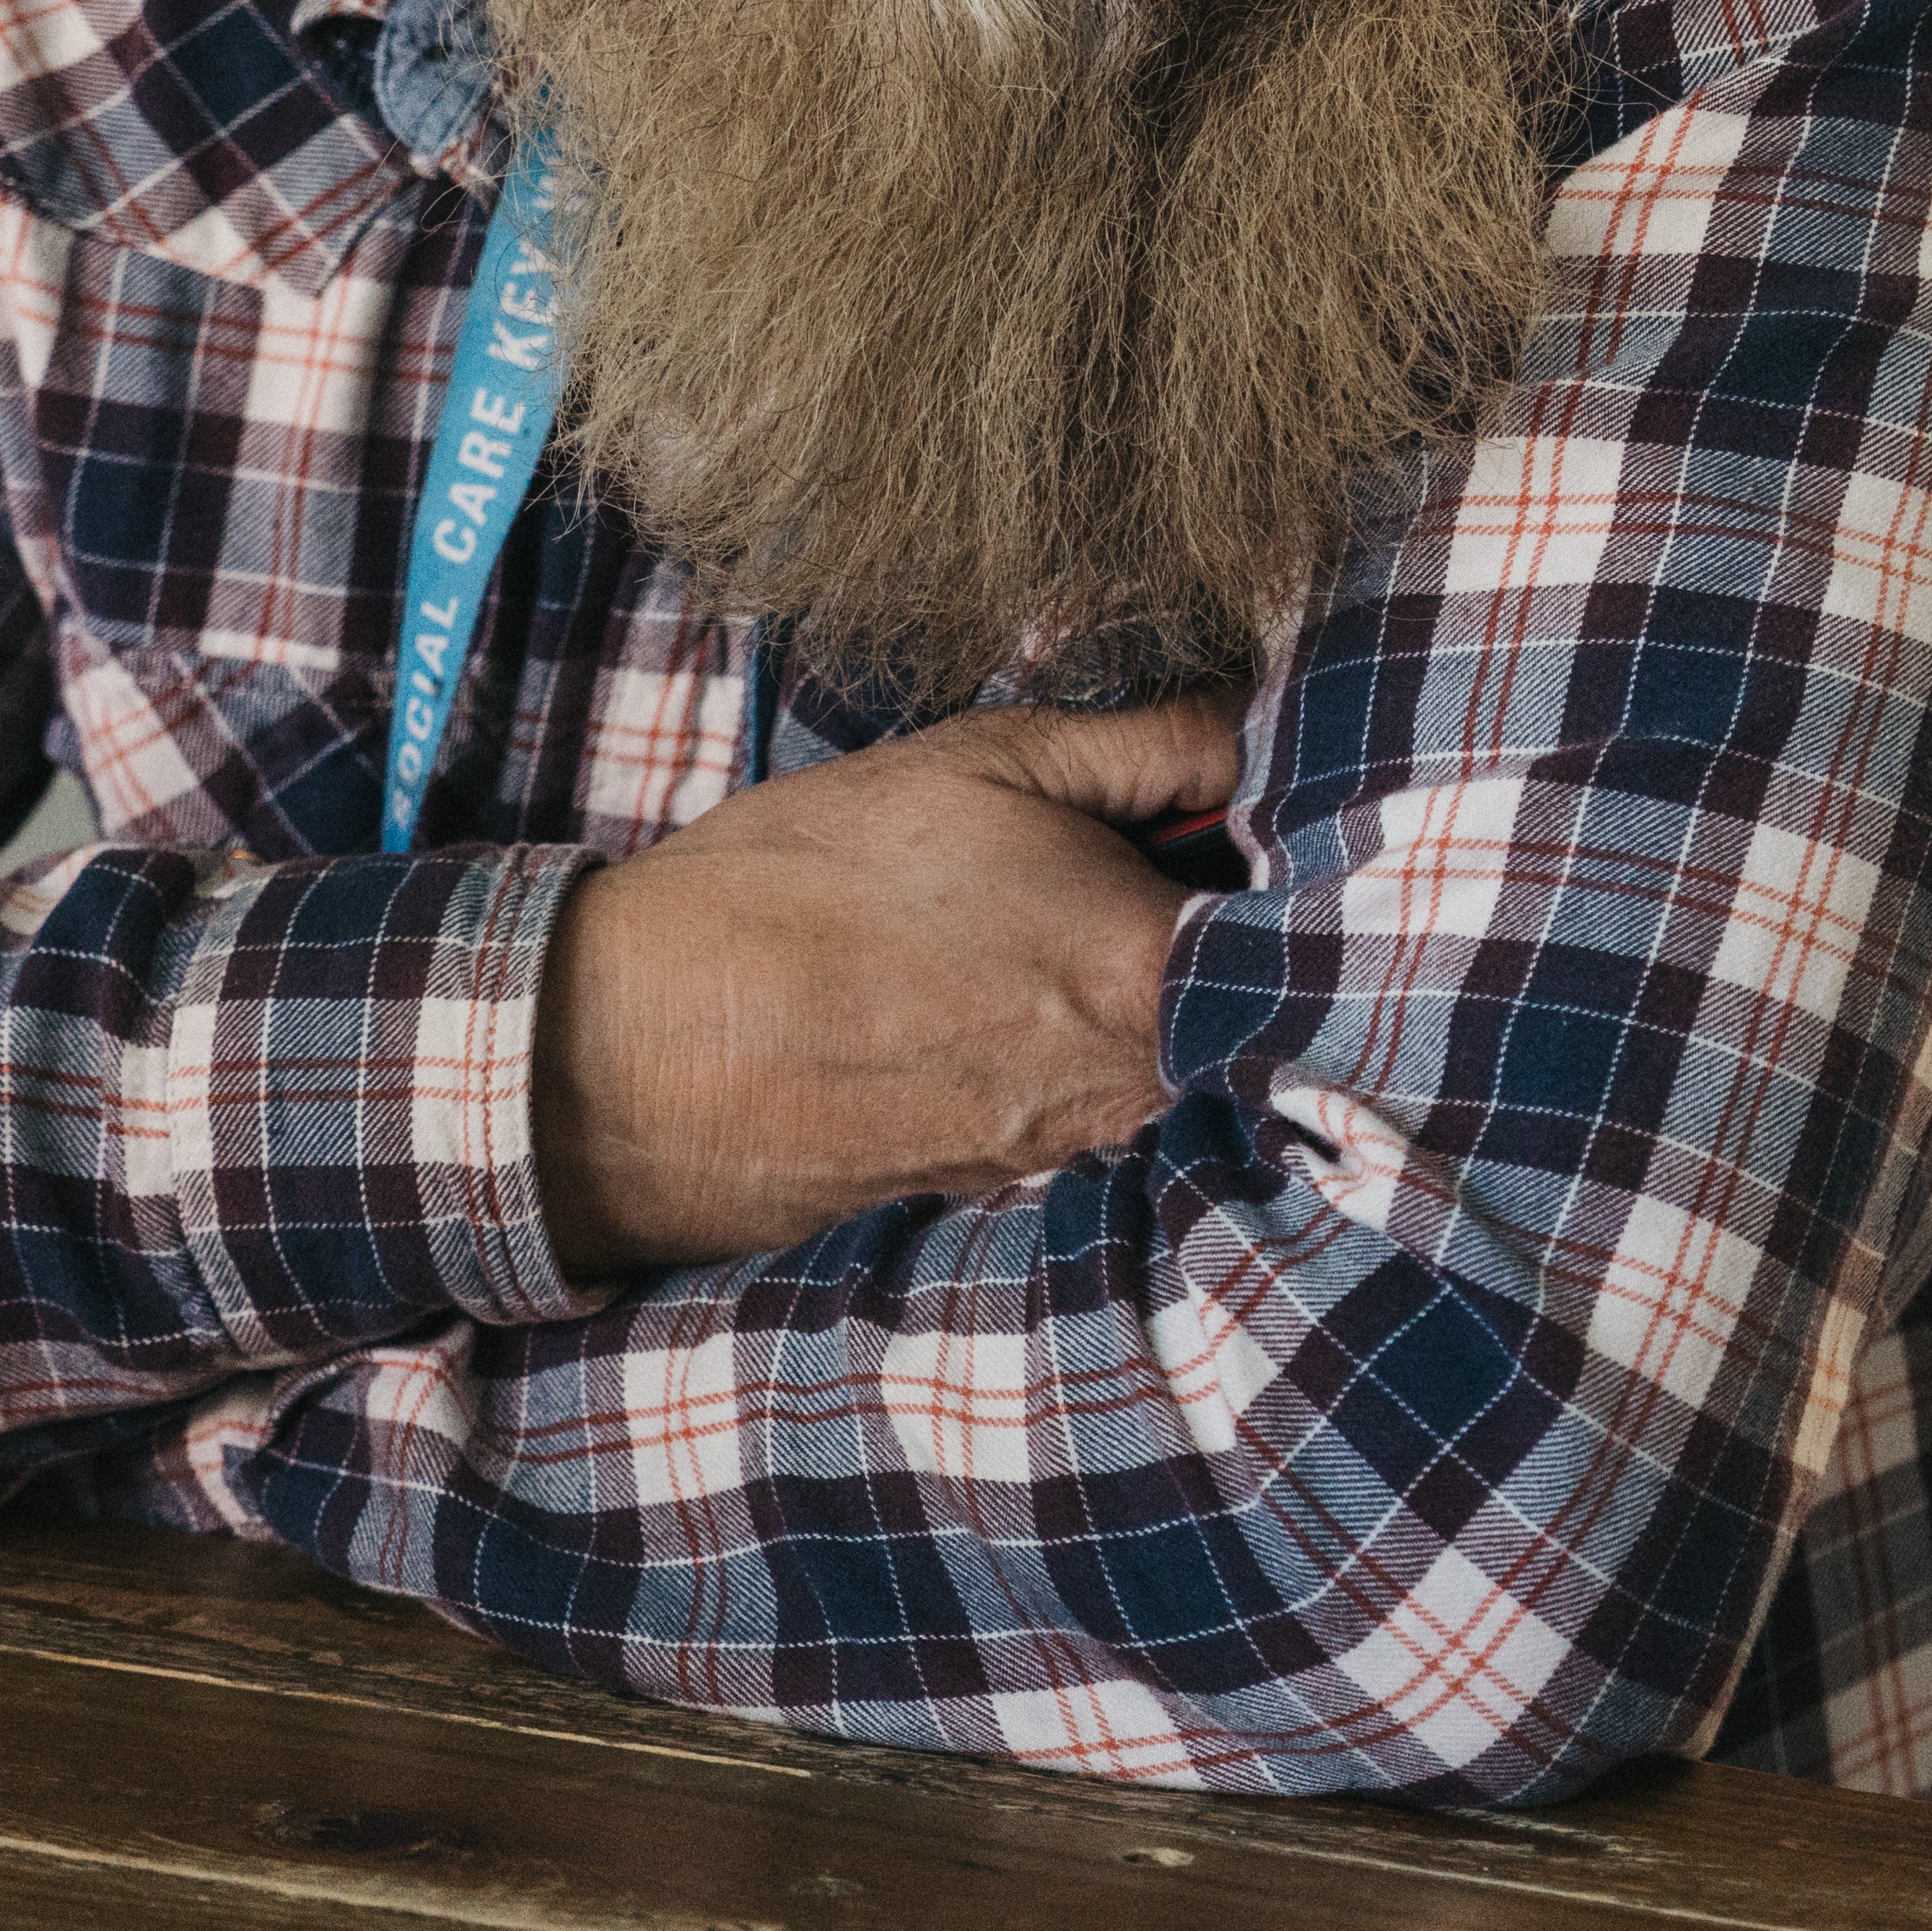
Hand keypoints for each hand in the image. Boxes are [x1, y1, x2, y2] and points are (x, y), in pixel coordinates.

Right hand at [521, 698, 1240, 1281]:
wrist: (635, 1051)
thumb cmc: (801, 885)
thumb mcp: (978, 759)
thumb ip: (1146, 746)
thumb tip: (1246, 739)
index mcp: (1143, 966)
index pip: (1296, 932)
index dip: (1291, 876)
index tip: (1248, 838)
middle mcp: (1130, 1082)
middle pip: (1238, 1007)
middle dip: (1213, 941)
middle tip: (1155, 873)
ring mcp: (1066, 1152)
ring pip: (1160, 1064)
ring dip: (1134, 1005)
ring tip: (1039, 941)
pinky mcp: (999, 1191)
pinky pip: (1079, 1114)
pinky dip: (1060, 1061)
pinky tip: (984, 1009)